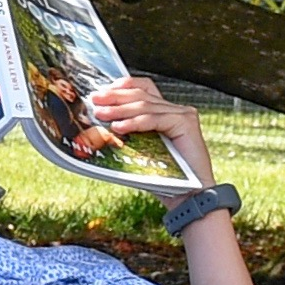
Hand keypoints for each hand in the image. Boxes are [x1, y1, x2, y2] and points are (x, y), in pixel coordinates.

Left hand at [84, 74, 218, 187]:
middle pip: (142, 95)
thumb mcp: (139, 151)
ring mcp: (183, 115)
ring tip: (101, 114)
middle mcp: (176, 110)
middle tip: (95, 100)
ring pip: (145, 106)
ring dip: (119, 110)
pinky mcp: (186, 123)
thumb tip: (99, 125)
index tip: (101, 91)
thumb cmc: (163, 178)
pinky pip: (154, 119)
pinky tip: (118, 127)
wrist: (188, 197)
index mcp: (165, 113)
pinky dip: (134, 122)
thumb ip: (126, 135)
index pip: (144, 88)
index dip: (123, 87)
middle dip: (115, 97)